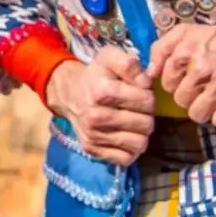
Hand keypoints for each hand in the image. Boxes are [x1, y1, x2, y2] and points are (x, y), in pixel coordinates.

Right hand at [45, 46, 155, 165]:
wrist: (68, 93)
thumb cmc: (95, 75)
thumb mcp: (110, 58)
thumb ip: (130, 64)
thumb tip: (146, 83)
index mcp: (101, 91)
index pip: (147, 101)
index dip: (147, 95)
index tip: (138, 92)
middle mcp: (96, 116)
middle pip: (146, 124)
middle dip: (146, 115)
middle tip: (135, 108)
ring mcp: (94, 136)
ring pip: (140, 144)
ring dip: (140, 133)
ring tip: (131, 122)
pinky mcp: (93, 150)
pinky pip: (127, 158)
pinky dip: (129, 148)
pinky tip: (123, 134)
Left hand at [148, 21, 215, 130]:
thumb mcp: (186, 32)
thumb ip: (162, 48)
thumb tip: (149, 72)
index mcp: (184, 51)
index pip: (166, 83)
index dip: (175, 84)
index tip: (186, 80)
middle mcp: (200, 68)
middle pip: (180, 101)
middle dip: (189, 97)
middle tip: (202, 89)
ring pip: (197, 114)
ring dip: (204, 110)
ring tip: (213, 99)